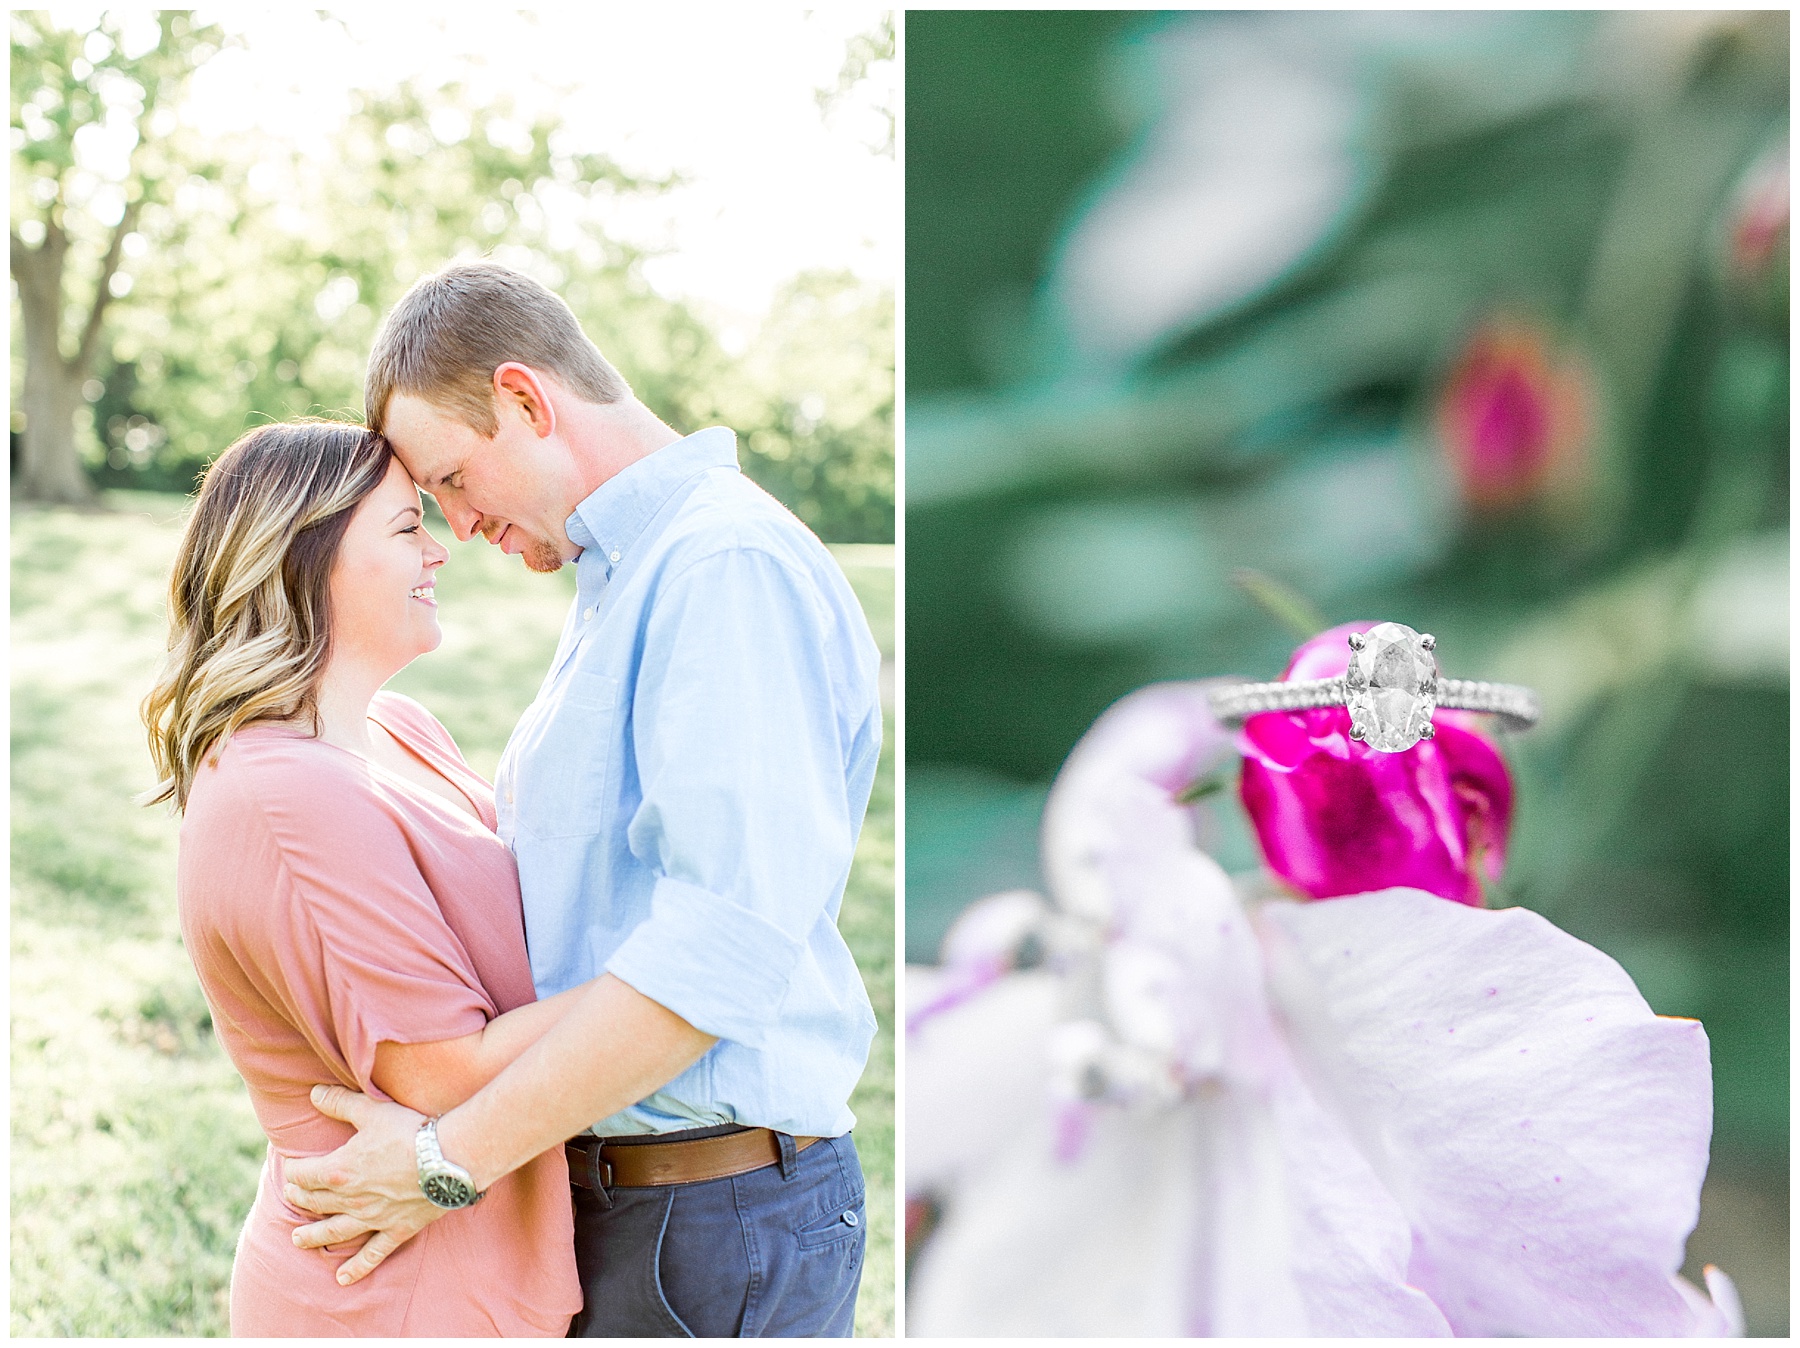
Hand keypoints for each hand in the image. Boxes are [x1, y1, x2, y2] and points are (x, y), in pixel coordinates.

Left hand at [283, 1084, 438, 1285]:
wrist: (450, 1157)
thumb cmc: (411, 1131)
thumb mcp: (372, 1110)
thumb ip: (339, 1103)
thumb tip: (313, 1094)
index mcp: (338, 1170)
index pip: (302, 1174)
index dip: (292, 1170)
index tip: (290, 1166)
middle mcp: (350, 1199)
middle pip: (314, 1202)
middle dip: (300, 1198)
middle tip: (293, 1196)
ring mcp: (372, 1218)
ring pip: (333, 1232)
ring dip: (313, 1236)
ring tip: (298, 1240)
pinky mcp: (396, 1229)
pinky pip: (372, 1253)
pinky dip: (356, 1267)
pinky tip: (342, 1279)